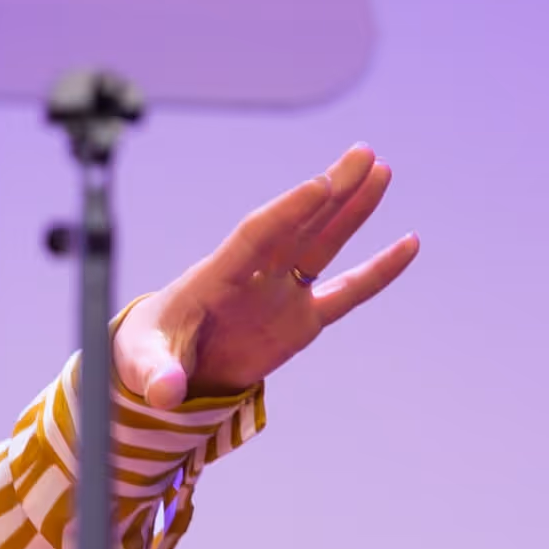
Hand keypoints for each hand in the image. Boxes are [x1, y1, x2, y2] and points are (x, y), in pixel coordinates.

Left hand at [113, 146, 417, 406]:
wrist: (161, 367)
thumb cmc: (144, 354)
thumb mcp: (140, 364)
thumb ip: (155, 373)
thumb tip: (165, 393)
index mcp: (214, 277)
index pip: (257, 235)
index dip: (288, 211)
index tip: (320, 184)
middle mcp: (253, 276)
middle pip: (297, 226)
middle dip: (329, 192)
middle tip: (364, 155)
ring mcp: (279, 294)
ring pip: (323, 244)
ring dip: (351, 210)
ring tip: (381, 171)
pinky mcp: (299, 320)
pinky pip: (346, 293)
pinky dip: (377, 272)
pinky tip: (408, 244)